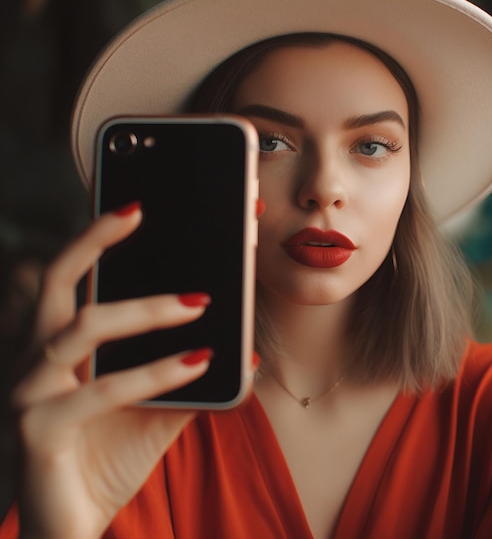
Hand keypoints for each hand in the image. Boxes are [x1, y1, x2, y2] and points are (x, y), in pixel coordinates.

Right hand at [11, 205, 211, 538]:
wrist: (74, 525)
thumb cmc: (112, 455)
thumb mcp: (158, 404)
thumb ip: (190, 372)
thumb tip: (243, 348)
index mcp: (62, 345)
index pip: (75, 276)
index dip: (102, 236)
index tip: (140, 203)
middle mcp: (36, 359)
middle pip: (57, 279)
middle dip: (95, 238)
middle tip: (140, 209)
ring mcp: (28, 392)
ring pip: (83, 327)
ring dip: (146, 310)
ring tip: (200, 302)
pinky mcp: (37, 430)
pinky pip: (99, 390)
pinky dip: (154, 371)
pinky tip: (199, 361)